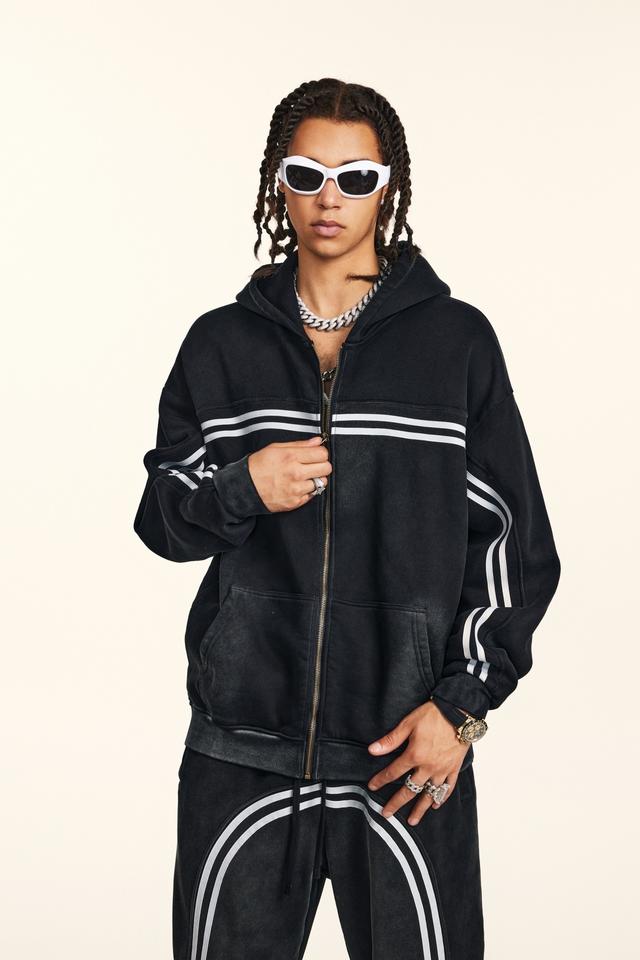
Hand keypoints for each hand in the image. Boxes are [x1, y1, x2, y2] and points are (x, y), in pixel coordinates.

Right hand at [247, 436, 331, 511]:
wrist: (245, 487)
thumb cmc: (258, 466)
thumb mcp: (276, 448)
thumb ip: (300, 444)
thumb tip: (318, 441)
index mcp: (291, 457)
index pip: (322, 453)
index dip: (321, 453)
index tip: (316, 454)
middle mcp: (295, 473)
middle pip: (326, 468)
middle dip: (322, 465)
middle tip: (313, 465)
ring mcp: (296, 489)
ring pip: (322, 482)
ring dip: (316, 479)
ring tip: (304, 476)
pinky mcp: (295, 502)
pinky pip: (313, 495)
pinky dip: (309, 490)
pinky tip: (298, 485)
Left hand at [367, 700, 470, 824]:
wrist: (459, 712)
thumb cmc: (432, 715)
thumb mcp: (408, 723)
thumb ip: (391, 740)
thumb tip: (372, 750)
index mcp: (415, 755)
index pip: (393, 772)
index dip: (381, 780)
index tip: (372, 787)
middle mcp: (428, 767)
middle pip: (410, 789)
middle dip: (396, 803)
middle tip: (386, 814)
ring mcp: (442, 769)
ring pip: (429, 794)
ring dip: (420, 808)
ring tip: (412, 821)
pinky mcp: (454, 768)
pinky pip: (448, 787)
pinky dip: (441, 797)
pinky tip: (435, 805)